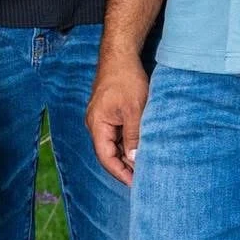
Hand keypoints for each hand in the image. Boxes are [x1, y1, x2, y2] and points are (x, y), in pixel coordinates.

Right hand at [86, 49, 149, 185]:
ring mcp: (101, 118)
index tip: (135, 184)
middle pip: (108, 153)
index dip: (120, 172)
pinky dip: (127, 143)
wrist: (120, 55)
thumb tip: (134, 159)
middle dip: (125, 166)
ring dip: (127, 154)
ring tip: (144, 166)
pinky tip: (140, 148)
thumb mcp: (134, 110)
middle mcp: (95, 124)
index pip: (106, 157)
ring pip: (113, 144)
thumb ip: (133, 136)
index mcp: (97, 125)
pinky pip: (116, 134)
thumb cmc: (126, 80)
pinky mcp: (109, 113)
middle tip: (144, 178)